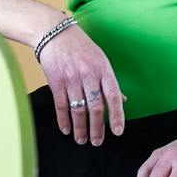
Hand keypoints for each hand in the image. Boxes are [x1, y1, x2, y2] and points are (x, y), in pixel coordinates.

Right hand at [37, 24, 125, 145]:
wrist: (55, 34)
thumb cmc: (81, 47)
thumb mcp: (100, 60)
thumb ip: (109, 82)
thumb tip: (122, 100)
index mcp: (103, 70)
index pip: (113, 96)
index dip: (117, 115)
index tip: (118, 132)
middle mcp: (89, 75)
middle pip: (95, 107)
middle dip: (97, 128)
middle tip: (97, 142)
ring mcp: (71, 78)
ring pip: (78, 109)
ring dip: (80, 128)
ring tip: (82, 140)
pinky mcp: (56, 81)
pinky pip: (61, 105)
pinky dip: (63, 120)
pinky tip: (66, 130)